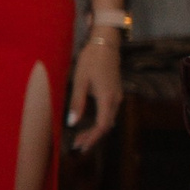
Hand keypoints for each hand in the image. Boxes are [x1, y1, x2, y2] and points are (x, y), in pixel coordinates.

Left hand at [68, 29, 124, 150]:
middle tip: (78, 146)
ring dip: (95, 130)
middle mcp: (116, 100)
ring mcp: (117, 96)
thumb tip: (72, 123)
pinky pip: (108, 112)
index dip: (92, 138)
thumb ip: (77, 102)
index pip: (102, 126)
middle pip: (106, 125)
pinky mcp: (115, 92)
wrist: (105, 43)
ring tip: (81, 137)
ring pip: (108, 120)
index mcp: (108, 98)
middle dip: (92, 137)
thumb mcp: (80, 81)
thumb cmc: (90, 60)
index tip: (80, 146)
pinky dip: (99, 121)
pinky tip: (88, 123)